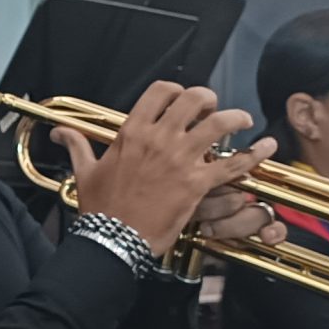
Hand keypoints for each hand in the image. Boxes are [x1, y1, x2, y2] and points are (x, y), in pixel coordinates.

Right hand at [60, 83, 270, 258]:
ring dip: (236, 117)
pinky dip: (255, 154)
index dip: (177, 89)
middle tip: (212, 107)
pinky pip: (234, 164)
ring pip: (219, 123)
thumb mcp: (85, 172)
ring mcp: (180, 160)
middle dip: (208, 98)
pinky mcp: (197, 184)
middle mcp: (159, 139)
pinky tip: (267, 146)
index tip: (183, 98)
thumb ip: (78, 146)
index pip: (161, 92)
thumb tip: (61, 134)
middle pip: (194, 99)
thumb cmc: (100, 208)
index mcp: (133, 132)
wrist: (113, 239)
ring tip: (243, 120)